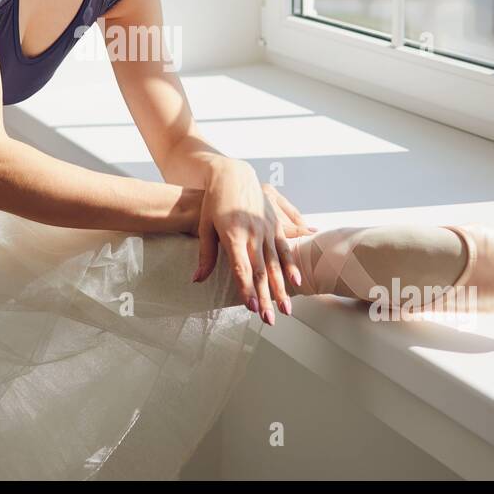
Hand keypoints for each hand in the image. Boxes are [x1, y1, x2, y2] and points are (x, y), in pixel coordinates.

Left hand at [193, 161, 310, 323]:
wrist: (232, 174)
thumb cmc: (214, 202)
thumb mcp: (205, 226)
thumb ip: (206, 255)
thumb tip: (197, 280)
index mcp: (233, 234)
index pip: (241, 268)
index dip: (246, 289)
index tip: (252, 307)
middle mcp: (253, 233)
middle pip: (261, 271)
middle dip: (266, 298)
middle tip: (270, 320)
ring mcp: (267, 229)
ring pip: (276, 264)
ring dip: (282, 289)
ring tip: (287, 309)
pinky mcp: (275, 224)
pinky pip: (286, 248)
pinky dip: (291, 266)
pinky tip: (297, 282)